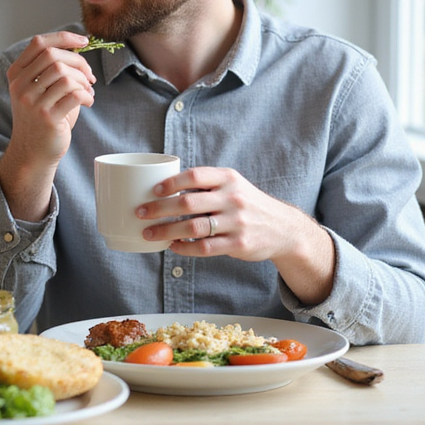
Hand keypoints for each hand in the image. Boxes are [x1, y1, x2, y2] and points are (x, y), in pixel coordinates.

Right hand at [0, 31, 95, 220]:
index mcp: (16, 74)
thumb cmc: (42, 117)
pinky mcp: (47, 118)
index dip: (64, 37)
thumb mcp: (39, 89)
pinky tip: (88, 102)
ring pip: (64, 75)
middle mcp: (20, 86)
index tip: (84, 41)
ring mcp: (32, 103)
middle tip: (89, 76)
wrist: (33, 152)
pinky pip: (74, 94)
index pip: (39, 43)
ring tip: (88, 91)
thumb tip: (78, 45)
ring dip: (84, 81)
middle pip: (54, 56)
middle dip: (79, 62)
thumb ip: (52, 68)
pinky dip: (87, 95)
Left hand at [137, 166, 334, 303]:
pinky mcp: (238, 244)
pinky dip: (184, 248)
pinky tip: (172, 247)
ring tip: (148, 233)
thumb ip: (206, 184)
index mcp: (229, 179)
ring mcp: (236, 223)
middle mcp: (233, 199)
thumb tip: (163, 187)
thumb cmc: (247, 204)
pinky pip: (204, 248)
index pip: (195, 176)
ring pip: (193, 228)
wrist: (284, 228)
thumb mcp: (233, 185)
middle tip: (140, 213)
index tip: (153, 190)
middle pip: (188, 204)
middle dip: (159, 209)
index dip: (171, 183)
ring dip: (166, 231)